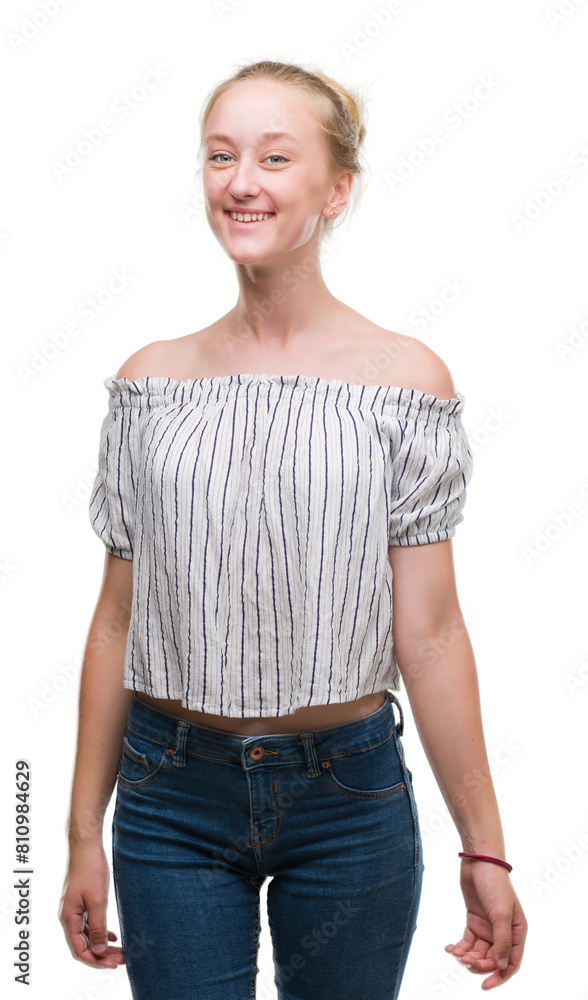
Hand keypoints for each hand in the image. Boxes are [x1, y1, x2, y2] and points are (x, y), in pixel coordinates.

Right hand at [58, 840, 125, 968]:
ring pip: (87, 935)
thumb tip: (99, 950)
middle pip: (83, 945)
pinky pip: (88, 924)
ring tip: (120, 950)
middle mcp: (68, 916)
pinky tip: (112, 935)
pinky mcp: (80, 902)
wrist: (86, 845)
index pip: (79, 950)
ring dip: (102, 944)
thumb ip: (98, 926)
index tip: (114, 964)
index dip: (96, 961)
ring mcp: (74, 909)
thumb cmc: (90, 869)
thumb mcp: (98, 900)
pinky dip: (100, 931)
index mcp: (68, 918)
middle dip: (101, 955)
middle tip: (121, 959)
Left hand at [445, 860, 526, 989]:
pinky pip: (467, 942)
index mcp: (517, 932)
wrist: (478, 862)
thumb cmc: (495, 885)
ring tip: (456, 953)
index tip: (485, 985)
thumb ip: (502, 941)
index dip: (500, 977)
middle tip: (465, 960)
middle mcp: (503, 932)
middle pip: (492, 960)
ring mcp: (488, 927)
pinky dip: (459, 947)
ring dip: (467, 957)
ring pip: (478, 953)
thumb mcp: (501, 913)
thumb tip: (502, 967)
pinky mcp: (474, 921)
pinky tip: (449, 948)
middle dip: (479, 964)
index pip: (511, 963)